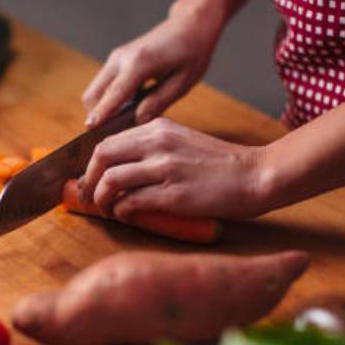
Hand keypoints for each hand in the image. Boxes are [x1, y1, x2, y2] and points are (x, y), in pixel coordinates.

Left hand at [79, 117, 268, 220]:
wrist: (255, 175)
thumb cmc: (222, 165)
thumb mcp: (183, 142)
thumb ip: (154, 148)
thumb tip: (122, 168)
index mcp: (158, 128)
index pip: (107, 141)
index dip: (91, 164)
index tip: (90, 179)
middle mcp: (158, 143)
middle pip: (102, 156)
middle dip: (89, 180)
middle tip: (90, 196)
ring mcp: (165, 167)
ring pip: (111, 180)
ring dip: (102, 199)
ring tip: (107, 209)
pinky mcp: (173, 193)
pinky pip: (131, 202)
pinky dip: (122, 211)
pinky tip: (128, 215)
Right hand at [82, 8, 221, 128]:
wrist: (189, 26)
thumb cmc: (191, 53)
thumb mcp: (182, 83)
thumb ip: (157, 103)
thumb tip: (137, 122)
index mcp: (139, 63)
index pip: (114, 94)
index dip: (101, 114)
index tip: (90, 131)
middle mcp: (121, 58)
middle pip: (93, 95)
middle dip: (96, 118)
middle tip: (109, 140)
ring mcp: (116, 58)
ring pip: (94, 91)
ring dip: (100, 110)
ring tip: (118, 129)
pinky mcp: (116, 60)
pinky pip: (103, 86)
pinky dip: (106, 102)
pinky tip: (123, 114)